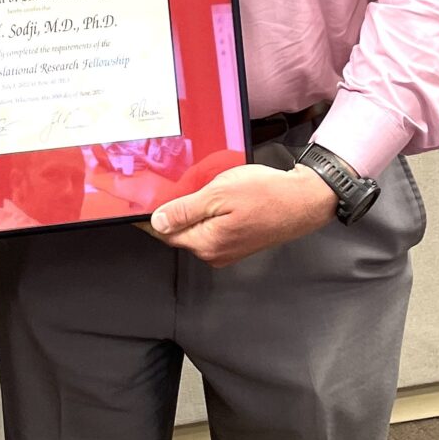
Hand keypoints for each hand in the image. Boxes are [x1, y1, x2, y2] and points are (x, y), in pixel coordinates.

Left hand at [147, 164, 336, 266]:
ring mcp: (227, 250)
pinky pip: (209, 229)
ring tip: (191, 187)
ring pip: (194, 229)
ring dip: (188, 211)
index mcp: (207, 243)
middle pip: (178, 232)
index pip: (164, 233)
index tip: (135, 204)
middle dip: (169, 211)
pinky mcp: (237, 242)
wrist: (302, 201)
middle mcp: (215, 253)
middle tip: (164, 186)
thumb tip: (157, 222)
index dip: (149, 217)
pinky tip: (210, 196)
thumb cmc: (265, 194)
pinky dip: (204, 214)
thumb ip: (185, 210)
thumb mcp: (218, 194)